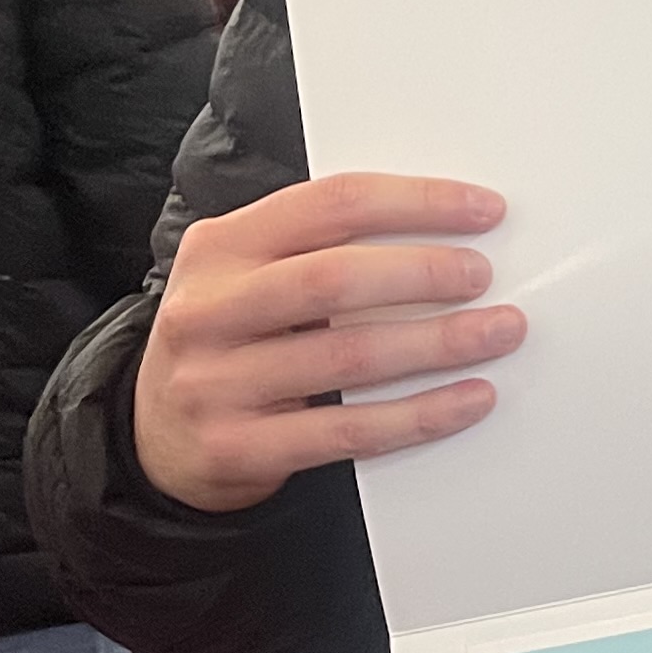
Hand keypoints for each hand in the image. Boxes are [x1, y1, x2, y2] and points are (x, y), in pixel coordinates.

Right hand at [130, 174, 525, 511]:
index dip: (415, 203)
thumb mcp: (247, 276)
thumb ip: (319, 248)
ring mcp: (216, 383)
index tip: (482, 210)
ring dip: (438, 343)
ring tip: (497, 331)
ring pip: (348, 357)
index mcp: (220, 247)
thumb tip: (446, 231)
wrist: (154, 438)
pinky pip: (347, 431)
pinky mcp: (237, 449)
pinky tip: (469, 399)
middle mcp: (209, 311)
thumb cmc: (232, 340)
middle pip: (334, 279)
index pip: (330, 205)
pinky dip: (419, 415)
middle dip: (423, 273)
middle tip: (482, 276)